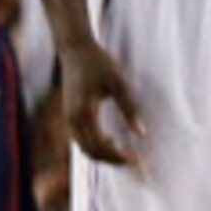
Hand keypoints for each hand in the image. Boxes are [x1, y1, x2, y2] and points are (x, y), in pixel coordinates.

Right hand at [57, 35, 148, 168]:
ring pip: (83, 147)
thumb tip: (142, 134)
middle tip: (133, 160)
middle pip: (90, 152)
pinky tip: (111, 139)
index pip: (100, 147)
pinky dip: (95, 145)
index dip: (118, 157)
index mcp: (84, 113)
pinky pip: (80, 139)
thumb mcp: (119, 84)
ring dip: (102, 154)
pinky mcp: (69, 114)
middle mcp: (72, 119)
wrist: (75, 49)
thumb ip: (130, 109)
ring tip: (123, 151)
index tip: (137, 159)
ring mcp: (68, 118)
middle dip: (111, 160)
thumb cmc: (98, 63)